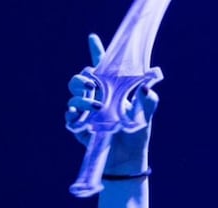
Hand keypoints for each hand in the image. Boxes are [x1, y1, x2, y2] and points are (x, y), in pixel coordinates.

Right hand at [65, 33, 158, 175]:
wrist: (127, 159)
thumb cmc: (136, 135)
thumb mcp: (145, 115)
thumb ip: (148, 99)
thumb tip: (147, 87)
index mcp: (112, 89)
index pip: (102, 67)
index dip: (96, 51)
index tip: (93, 38)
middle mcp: (97, 96)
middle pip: (81, 77)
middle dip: (84, 77)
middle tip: (93, 84)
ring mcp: (86, 111)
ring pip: (73, 93)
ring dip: (81, 96)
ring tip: (95, 106)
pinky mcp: (79, 126)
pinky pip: (69, 114)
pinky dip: (72, 112)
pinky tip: (79, 115)